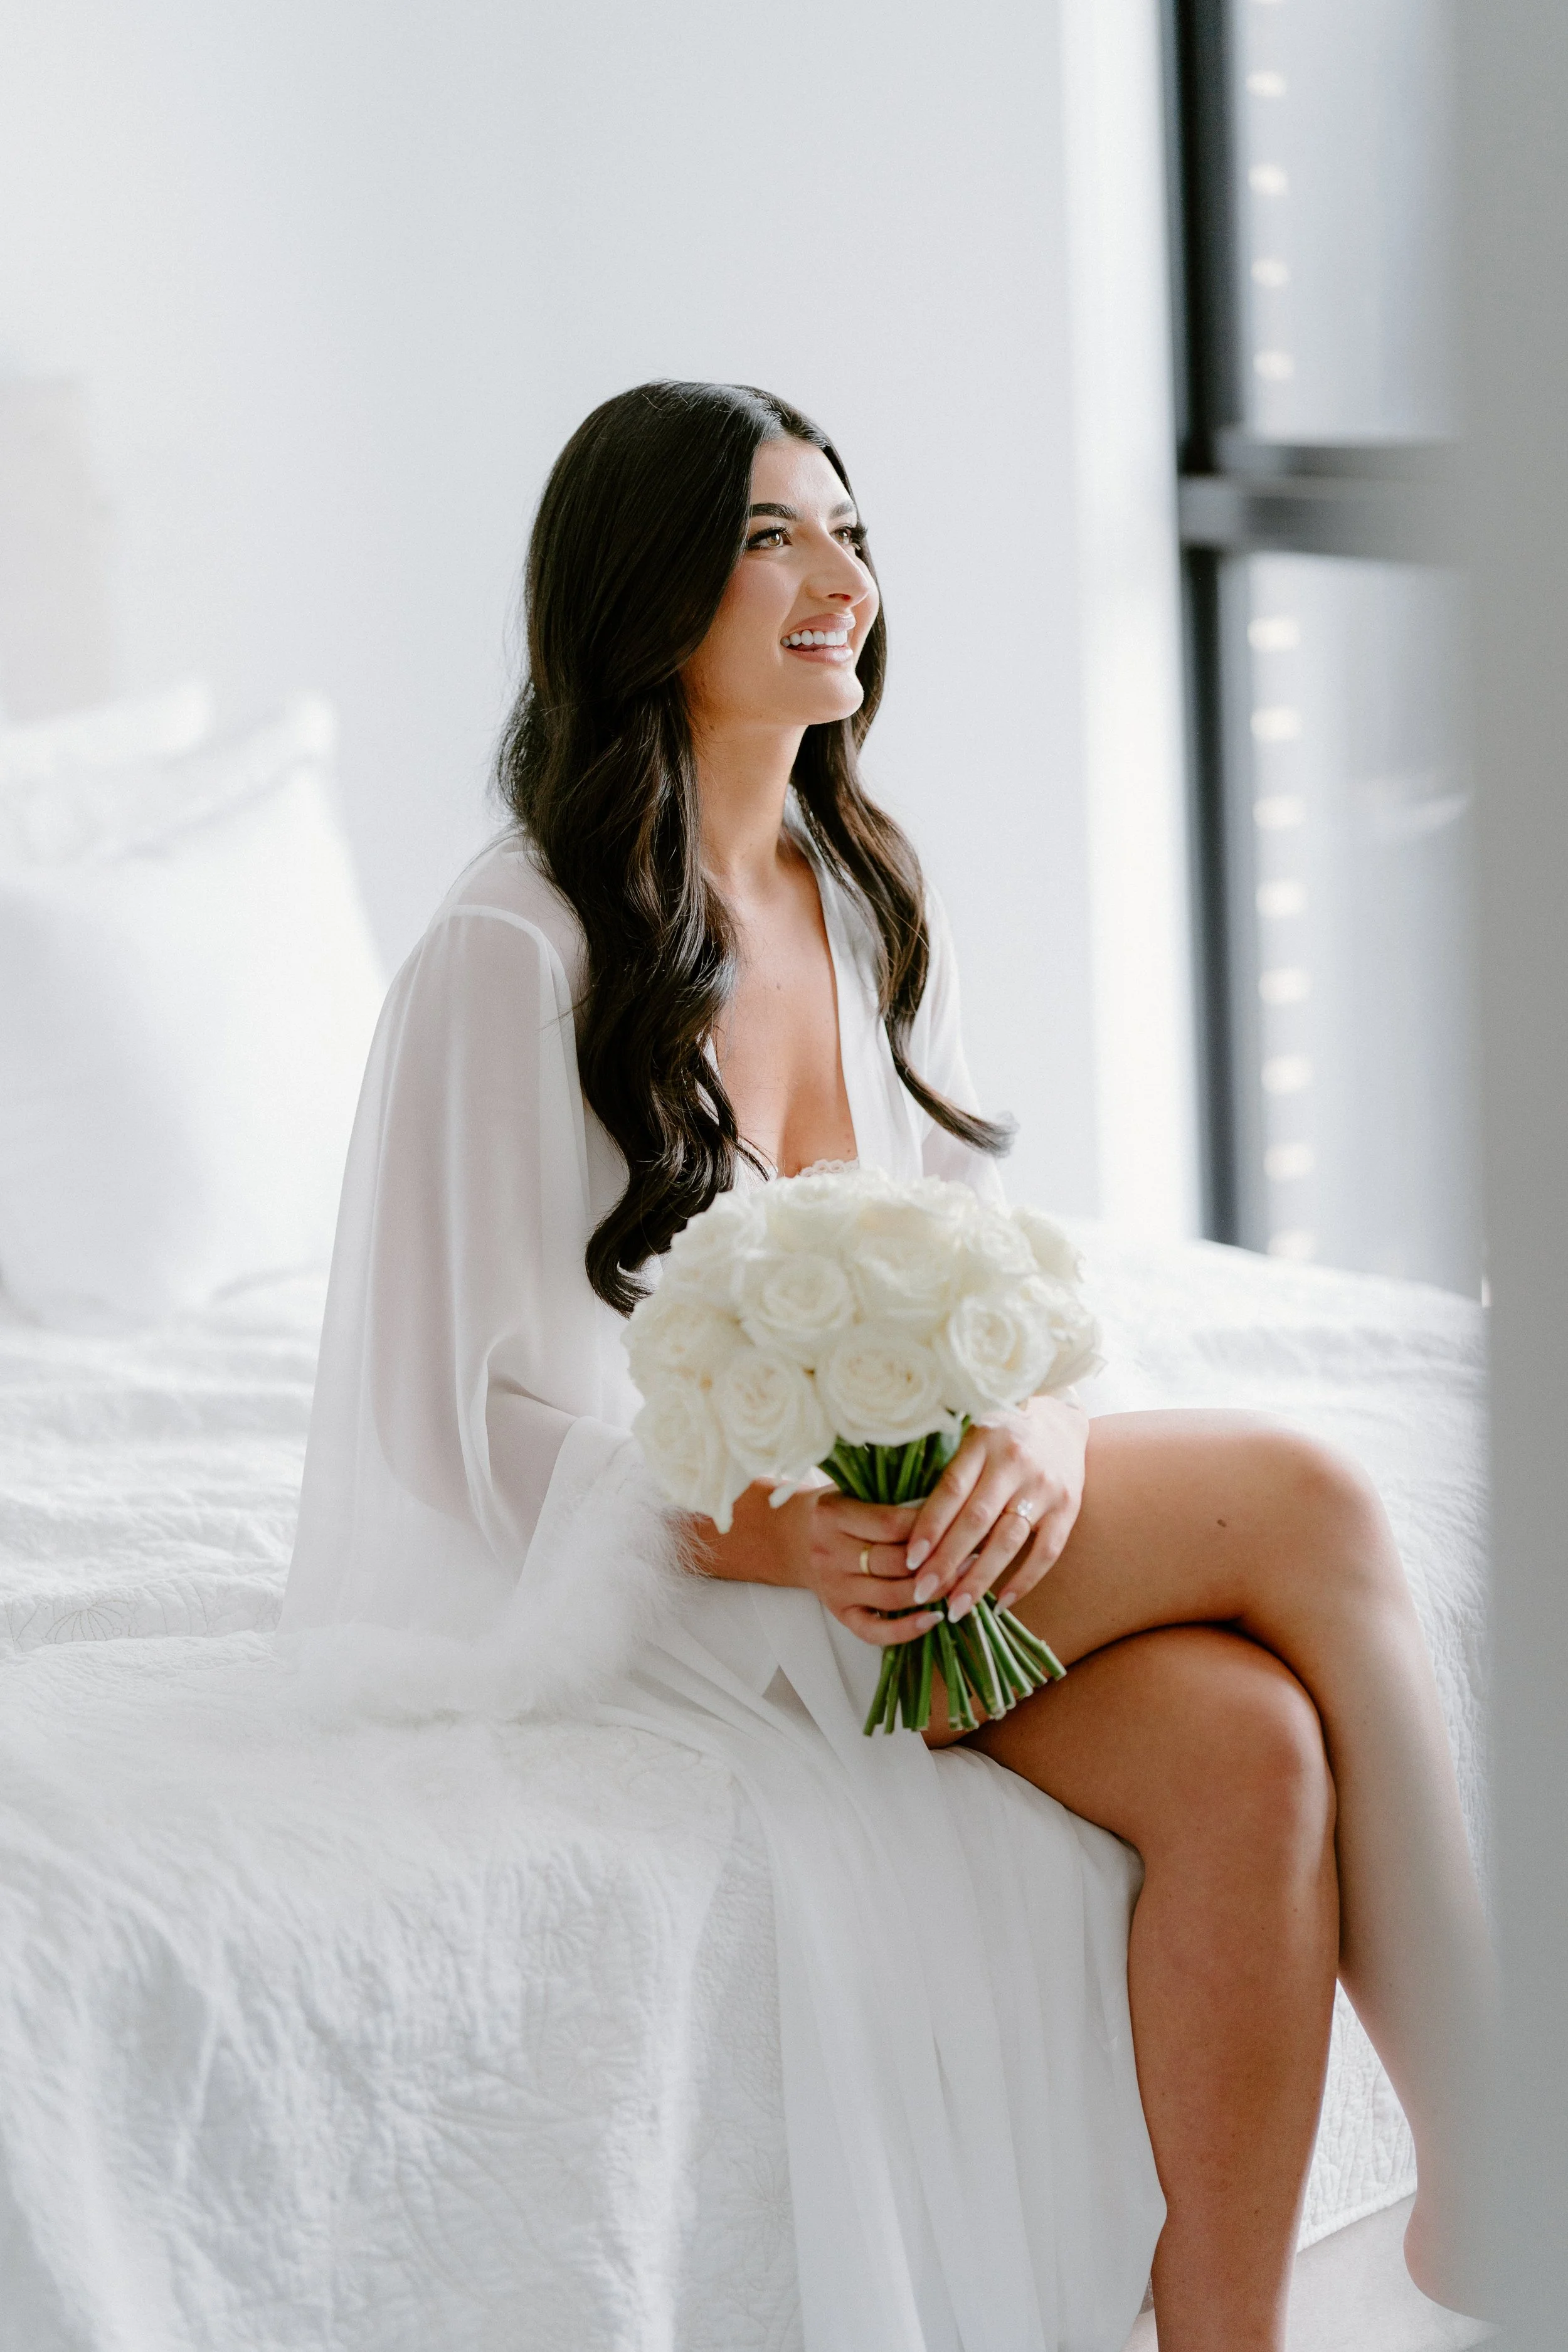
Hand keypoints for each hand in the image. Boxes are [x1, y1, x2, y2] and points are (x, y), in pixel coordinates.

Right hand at [685, 1480, 940, 1648]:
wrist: (792, 1536)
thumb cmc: (839, 1507)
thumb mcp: (855, 1489)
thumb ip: (892, 1494)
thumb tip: (953, 1499)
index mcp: (832, 1513)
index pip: (891, 1523)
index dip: (931, 1525)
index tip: (963, 1521)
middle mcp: (829, 1551)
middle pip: (894, 1562)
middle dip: (939, 1561)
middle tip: (976, 1554)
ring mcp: (833, 1586)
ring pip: (891, 1596)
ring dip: (932, 1592)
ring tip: (964, 1582)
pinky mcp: (838, 1613)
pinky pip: (874, 1631)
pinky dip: (906, 1630)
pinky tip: (935, 1618)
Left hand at [901, 1394, 1087, 1622]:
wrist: (1060, 1421)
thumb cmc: (1001, 1434)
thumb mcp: (972, 1437)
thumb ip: (950, 1472)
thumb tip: (908, 1525)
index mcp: (984, 1440)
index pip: (951, 1489)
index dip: (929, 1526)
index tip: (910, 1559)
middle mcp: (1015, 1463)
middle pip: (977, 1520)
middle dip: (948, 1562)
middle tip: (923, 1593)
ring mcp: (1044, 1487)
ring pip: (1008, 1541)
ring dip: (980, 1579)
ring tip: (956, 1608)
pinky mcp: (1068, 1507)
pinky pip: (1046, 1552)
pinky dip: (1023, 1580)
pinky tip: (1000, 1603)